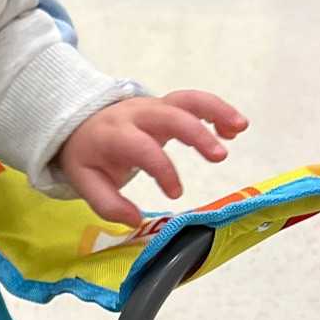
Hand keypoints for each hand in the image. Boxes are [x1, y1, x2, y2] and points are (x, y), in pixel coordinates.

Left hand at [57, 91, 248, 227]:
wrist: (78, 124)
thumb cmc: (88, 155)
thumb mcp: (85, 181)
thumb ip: (107, 204)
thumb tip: (134, 220)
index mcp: (114, 135)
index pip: (142, 147)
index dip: (162, 169)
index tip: (175, 194)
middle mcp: (136, 115)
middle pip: (170, 115)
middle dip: (196, 133)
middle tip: (220, 157)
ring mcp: (153, 107)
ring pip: (187, 100)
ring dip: (216, 110)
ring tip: (240, 128)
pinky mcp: (166, 106)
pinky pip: (193, 101)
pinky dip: (216, 110)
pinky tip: (234, 128)